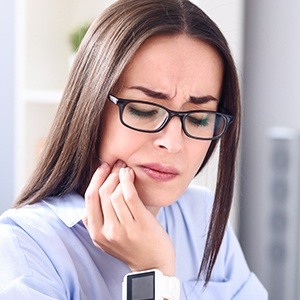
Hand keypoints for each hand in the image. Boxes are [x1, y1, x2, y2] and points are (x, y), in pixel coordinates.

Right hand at [83, 161, 175, 275]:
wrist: (153, 266)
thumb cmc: (132, 248)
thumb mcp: (107, 240)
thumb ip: (96, 222)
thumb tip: (89, 201)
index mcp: (96, 234)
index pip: (89, 199)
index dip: (95, 179)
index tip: (103, 168)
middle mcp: (107, 232)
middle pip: (102, 193)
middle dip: (109, 174)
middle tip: (117, 164)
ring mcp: (124, 228)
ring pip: (115, 193)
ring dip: (120, 175)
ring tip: (125, 169)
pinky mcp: (140, 223)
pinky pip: (130, 195)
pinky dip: (128, 181)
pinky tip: (130, 175)